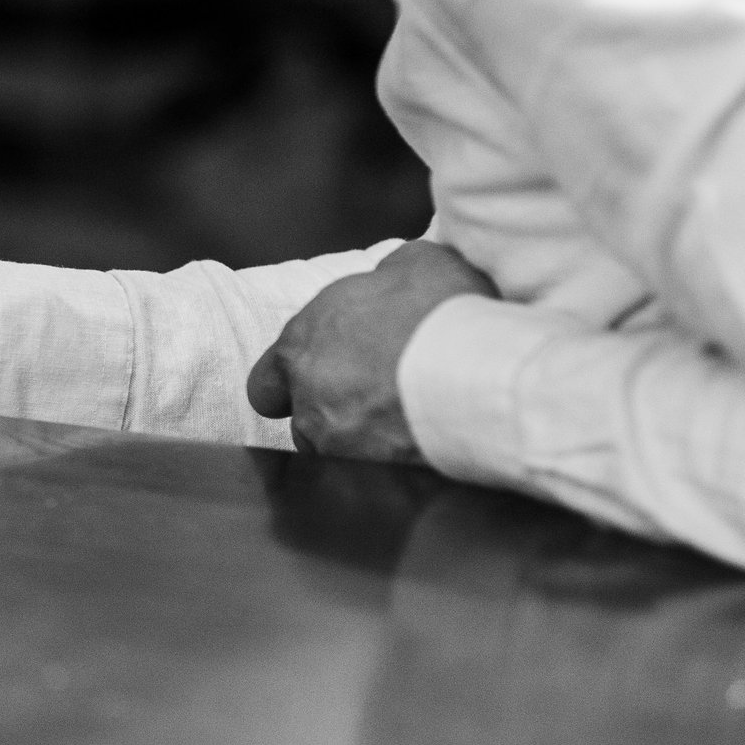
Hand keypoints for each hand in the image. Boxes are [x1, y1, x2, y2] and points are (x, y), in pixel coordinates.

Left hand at [246, 242, 495, 461]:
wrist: (478, 373)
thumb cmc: (441, 312)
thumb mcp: (415, 264)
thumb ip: (387, 275)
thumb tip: (394, 279)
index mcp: (302, 344)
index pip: (267, 381)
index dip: (288, 385)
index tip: (314, 383)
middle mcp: (307, 399)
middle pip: (300, 422)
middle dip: (326, 417)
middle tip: (366, 407)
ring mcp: (336, 444)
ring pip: (331, 455)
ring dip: (355, 446)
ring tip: (397, 434)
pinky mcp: (370, 478)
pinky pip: (369, 480)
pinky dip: (388, 469)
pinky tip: (418, 458)